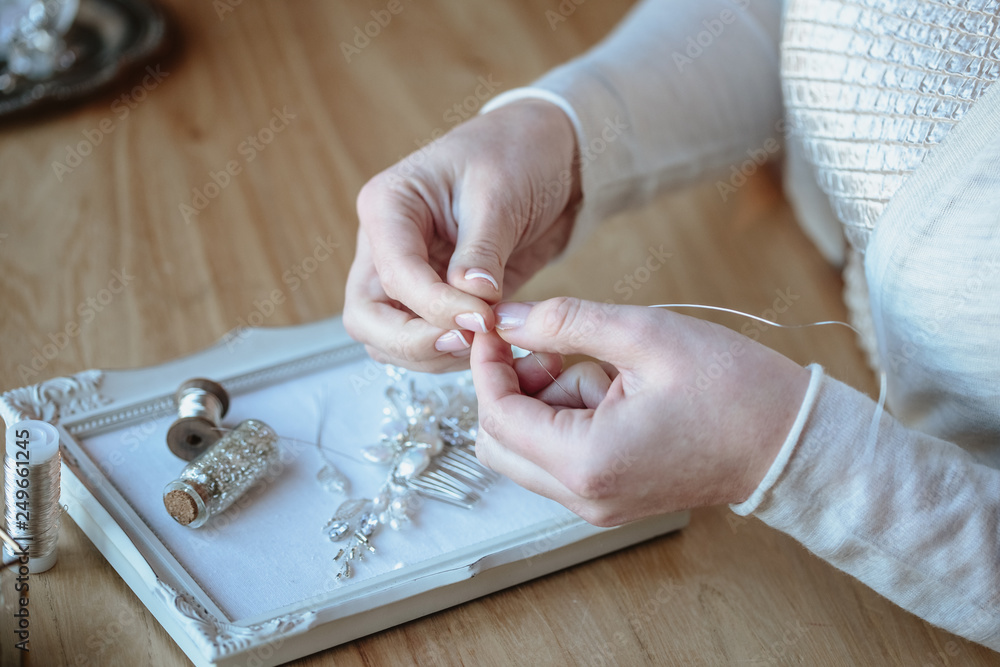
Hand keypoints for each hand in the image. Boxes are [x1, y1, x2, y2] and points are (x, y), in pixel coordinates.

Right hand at [343, 100, 580, 371]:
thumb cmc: (517, 153)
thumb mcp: (500, 193)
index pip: (395, 274)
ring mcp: (408, 275)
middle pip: (368, 318)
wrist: (549, 156)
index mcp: (388, 205)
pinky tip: (488, 345)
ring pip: (389, 339)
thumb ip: (481, 251)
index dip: (436, 306)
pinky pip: (424, 340)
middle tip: (468, 344)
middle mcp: (387, 244)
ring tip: (485, 344)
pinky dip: (450, 353)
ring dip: (432, 354)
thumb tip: (473, 298)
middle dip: (413, 342)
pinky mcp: (435, 298)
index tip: (483, 318)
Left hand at [470, 297, 810, 525]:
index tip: (494, 327)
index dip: (485, 366)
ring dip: (540, 401)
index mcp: (587, 462)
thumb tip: (506, 317)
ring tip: (594, 365)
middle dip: (507, 387)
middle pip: (500, 443)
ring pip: (526, 450)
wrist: (791, 441)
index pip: (497, 416)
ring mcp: (597, 503)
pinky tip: (607, 388)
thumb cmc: (733, 389)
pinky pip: (559, 457)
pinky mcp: (611, 496)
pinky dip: (564, 417)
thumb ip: (564, 322)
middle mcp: (584, 496)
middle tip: (545, 346)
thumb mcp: (643, 335)